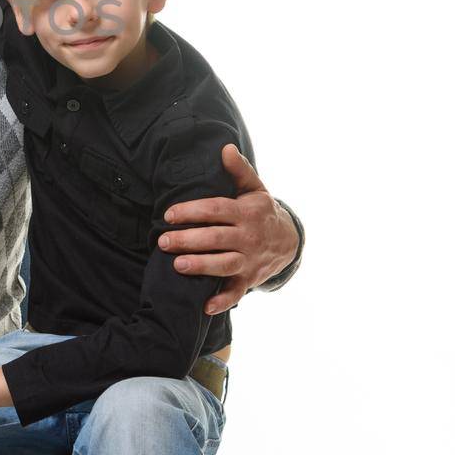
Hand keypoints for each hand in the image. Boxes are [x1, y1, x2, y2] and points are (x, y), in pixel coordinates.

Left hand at [160, 145, 299, 314]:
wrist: (290, 241)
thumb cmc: (262, 211)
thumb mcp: (255, 189)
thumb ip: (239, 170)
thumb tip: (225, 148)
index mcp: (246, 212)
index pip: (216, 210)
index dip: (192, 211)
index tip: (169, 214)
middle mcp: (249, 236)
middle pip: (216, 238)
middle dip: (189, 240)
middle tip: (163, 241)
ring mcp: (250, 260)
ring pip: (224, 264)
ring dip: (201, 266)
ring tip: (178, 266)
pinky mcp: (250, 279)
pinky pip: (236, 292)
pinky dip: (222, 301)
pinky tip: (205, 306)